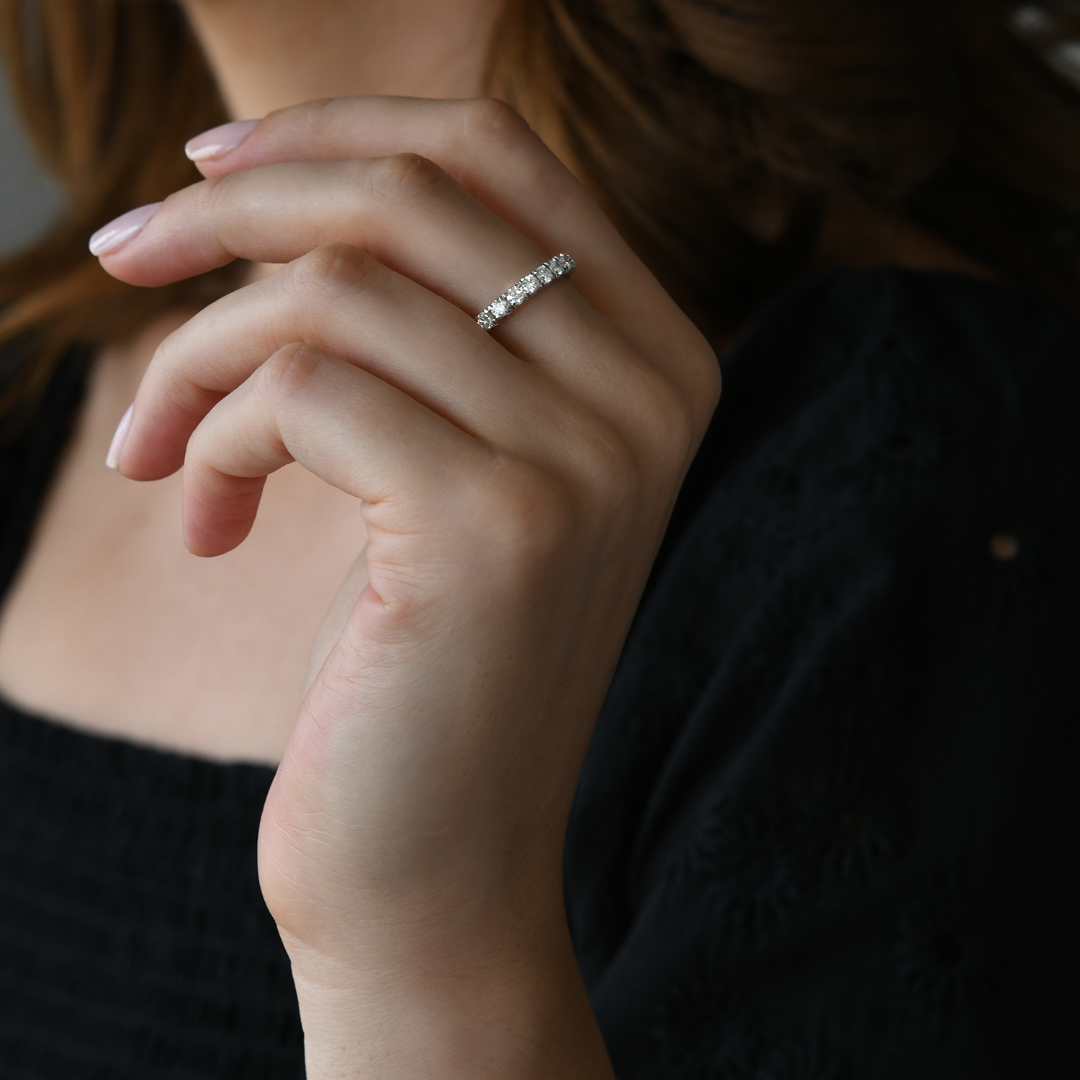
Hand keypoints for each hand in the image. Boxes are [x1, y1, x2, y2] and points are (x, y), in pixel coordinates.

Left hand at [97, 96, 718, 1077]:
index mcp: (655, 361)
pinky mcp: (498, 525)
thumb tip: (282, 187)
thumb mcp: (450, 463)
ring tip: (161, 448)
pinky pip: (302, 390)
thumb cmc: (424, 661)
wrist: (440, 862)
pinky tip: (205, 522)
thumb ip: (429, 324)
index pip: (502, 160)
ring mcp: (588, 457)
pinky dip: (217, 436)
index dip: (342, 131)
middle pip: (412, 200)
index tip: (206, 168)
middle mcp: (647, 396)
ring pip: (335, 291)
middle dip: (233, 211)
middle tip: (120, 254)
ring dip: (201, 356)